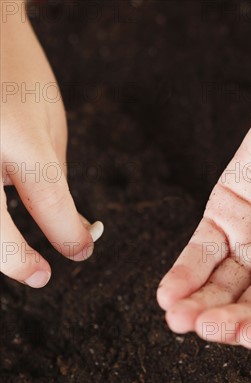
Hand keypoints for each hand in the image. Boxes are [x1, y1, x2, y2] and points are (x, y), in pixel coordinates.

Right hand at [0, 12, 101, 287]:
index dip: (68, 235)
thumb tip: (69, 230)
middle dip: (15, 260)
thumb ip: (55, 181)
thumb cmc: (16, 77)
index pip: (47, 200)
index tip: (81, 250)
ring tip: (16, 251)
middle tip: (41, 276)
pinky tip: (4, 228)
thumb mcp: (48, 124)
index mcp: (15, 131)